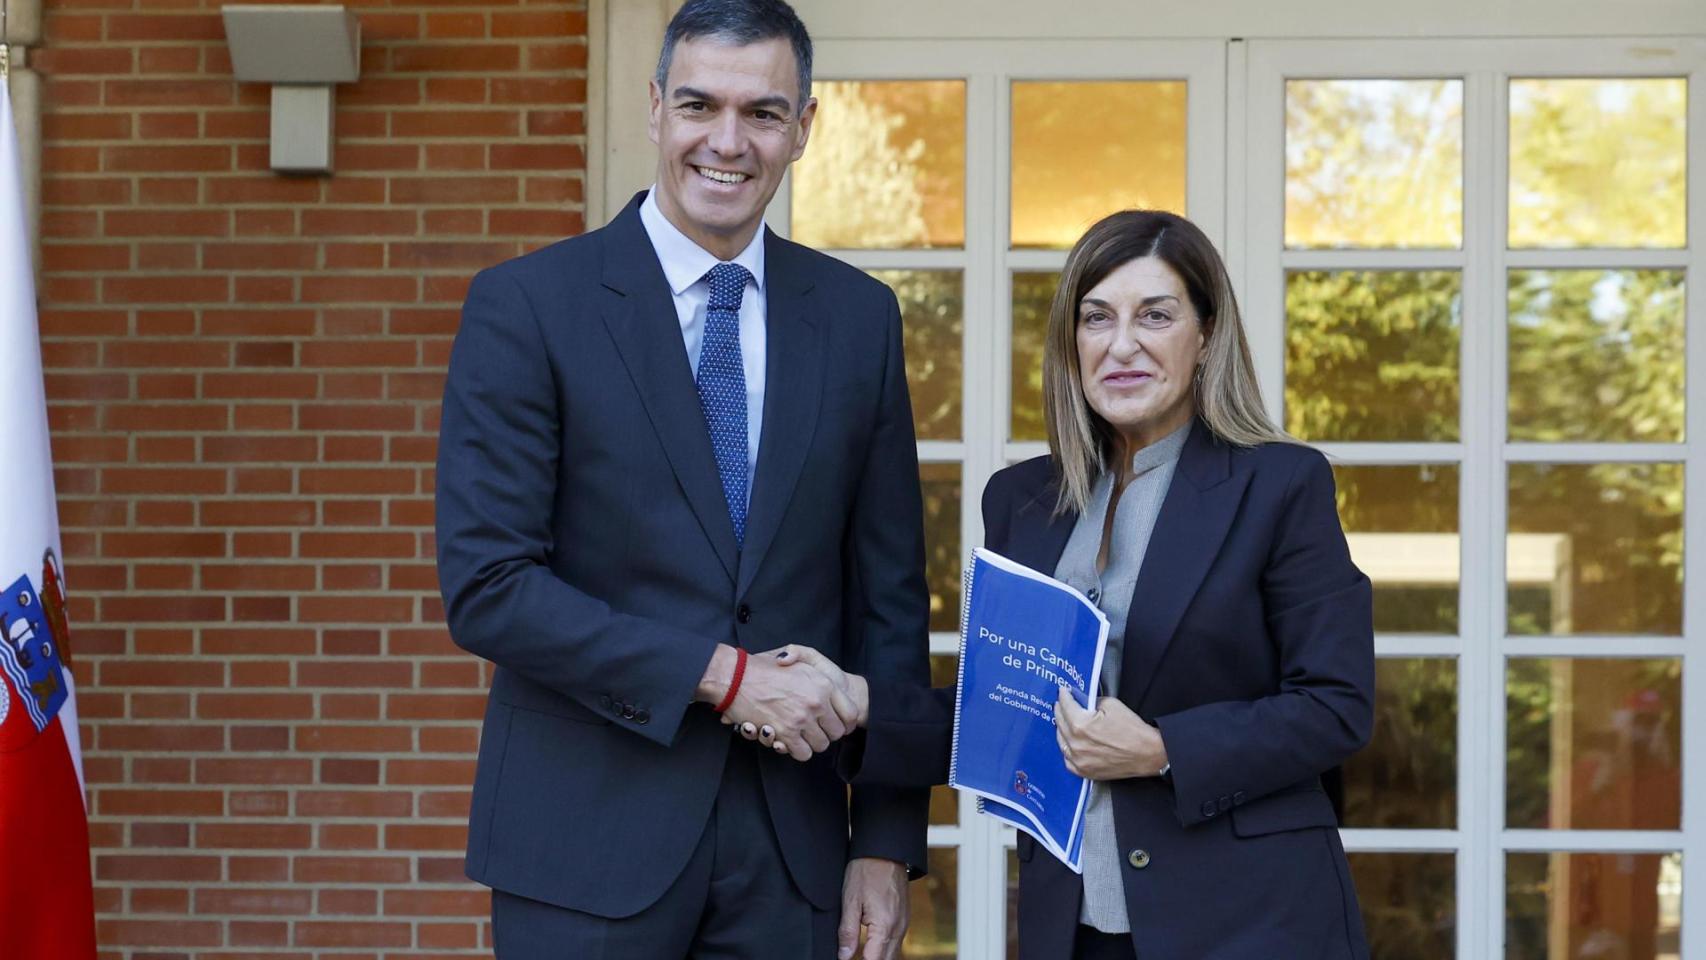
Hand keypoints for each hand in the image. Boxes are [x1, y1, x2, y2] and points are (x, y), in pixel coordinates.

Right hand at [701, 645, 857, 759]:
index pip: (851, 714)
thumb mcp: (795, 656)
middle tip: (814, 728)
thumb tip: (825, 685)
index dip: (846, 723)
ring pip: (821, 745)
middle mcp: (817, 702)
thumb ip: (818, 670)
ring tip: (800, 733)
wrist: (736, 677)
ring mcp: (802, 719)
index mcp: (824, 684)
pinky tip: (789, 739)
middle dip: (827, 733)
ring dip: (811, 743)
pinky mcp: (785, 733)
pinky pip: (803, 753)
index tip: (836, 723)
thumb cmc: (763, 667)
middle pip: (837, 733)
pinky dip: (797, 750)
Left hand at [838, 857, 907, 959]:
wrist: (886, 850)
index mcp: (884, 927)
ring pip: (892, 954)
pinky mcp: (904, 918)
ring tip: (860, 955)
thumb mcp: (850, 901)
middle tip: (854, 957)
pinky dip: (884, 950)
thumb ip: (847, 932)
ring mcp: (904, 924)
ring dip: (878, 958)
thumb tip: (844, 957)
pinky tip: (872, 948)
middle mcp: (898, 929)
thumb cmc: (867, 871)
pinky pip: (895, 943)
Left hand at [1054, 685, 1167, 780]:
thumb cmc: (1132, 729)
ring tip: (1064, 721)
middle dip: (1060, 710)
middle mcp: (1075, 744)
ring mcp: (1079, 760)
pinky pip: (1067, 759)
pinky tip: (1069, 743)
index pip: (1065, 706)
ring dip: (1061, 729)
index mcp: (1080, 725)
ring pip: (1061, 741)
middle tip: (1061, 703)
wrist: (1148, 754)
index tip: (1063, 691)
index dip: (1064, 696)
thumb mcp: (1112, 705)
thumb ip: (1092, 701)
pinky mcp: (1084, 772)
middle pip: (1059, 723)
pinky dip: (1067, 749)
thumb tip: (1082, 701)